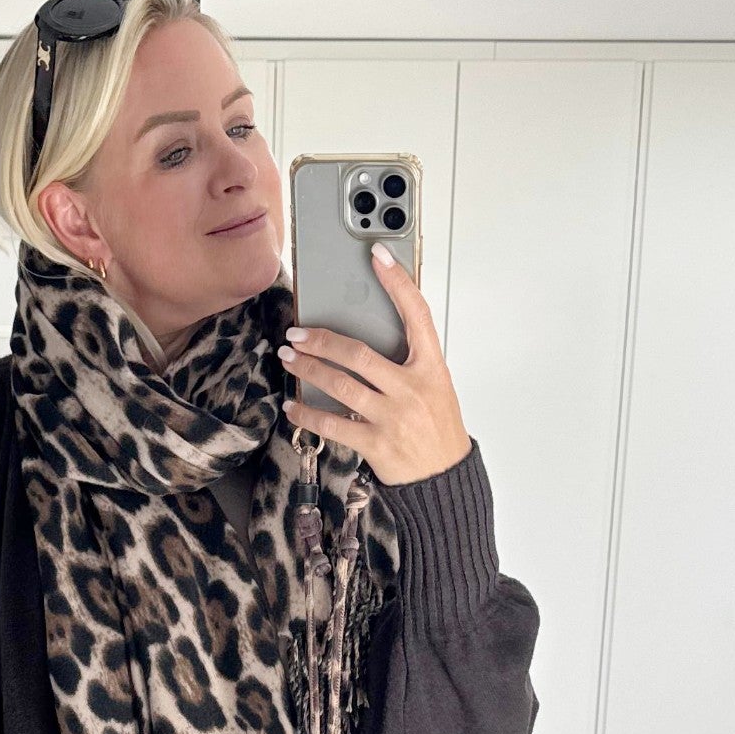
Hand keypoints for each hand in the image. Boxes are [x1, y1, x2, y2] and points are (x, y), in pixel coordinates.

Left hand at [279, 244, 470, 487]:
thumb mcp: (435, 387)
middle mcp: (412, 388)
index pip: (417, 314)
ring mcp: (393, 416)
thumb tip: (365, 340)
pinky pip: (334, 424)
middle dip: (322, 340)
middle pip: (359, 353)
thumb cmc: (438, 429)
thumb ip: (408, 362)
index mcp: (431, 367)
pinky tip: (293, 406)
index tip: (377, 255)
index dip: (398, 282)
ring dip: (309, 370)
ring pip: (341, 385)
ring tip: (289, 358)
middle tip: (297, 332)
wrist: (445, 479)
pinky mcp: (376, 443)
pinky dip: (308, 415)